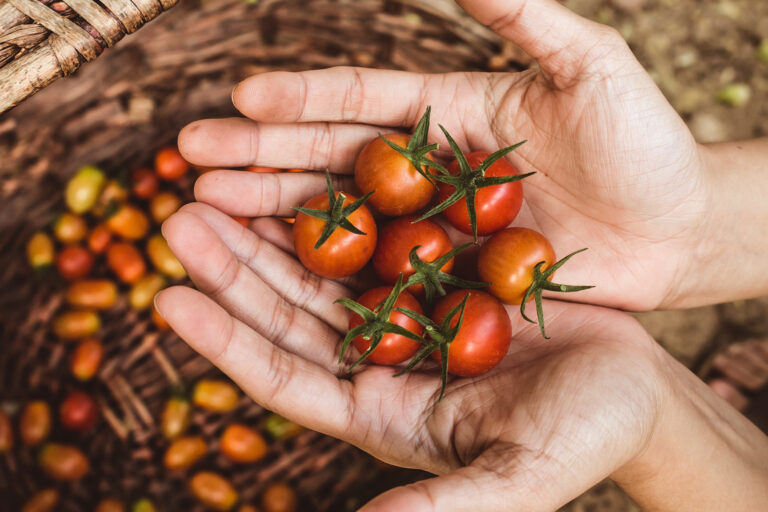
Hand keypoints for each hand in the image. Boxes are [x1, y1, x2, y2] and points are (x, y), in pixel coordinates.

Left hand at [156, 201, 668, 510]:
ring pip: (319, 270)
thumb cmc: (585, 436)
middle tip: (178, 218)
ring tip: (215, 186)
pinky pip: (375, 234)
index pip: (284, 377)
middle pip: (286, 315)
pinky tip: (303, 175)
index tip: (168, 296)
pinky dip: (336, 206)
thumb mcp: (519, 476)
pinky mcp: (436, 275)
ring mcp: (404, 315)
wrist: (637, 388)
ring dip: (266, 231)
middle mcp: (377, 364)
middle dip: (230, 269)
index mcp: (379, 413)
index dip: (225, 339)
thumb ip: (449, 507)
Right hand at [177, 0, 708, 311]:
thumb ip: (524, 17)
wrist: (681, 230)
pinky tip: (274, 276)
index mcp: (449, 112)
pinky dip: (325, 276)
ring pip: (339, 220)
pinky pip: (377, 275)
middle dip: (260, 161)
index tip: (240, 101)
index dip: (301, 100)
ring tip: (208, 214)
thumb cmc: (646, 144)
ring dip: (273, 217)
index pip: (360, 100)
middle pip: (330, 161)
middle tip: (191, 165)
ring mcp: (432, 226)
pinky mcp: (446, 276)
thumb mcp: (590, 66)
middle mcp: (428, 169)